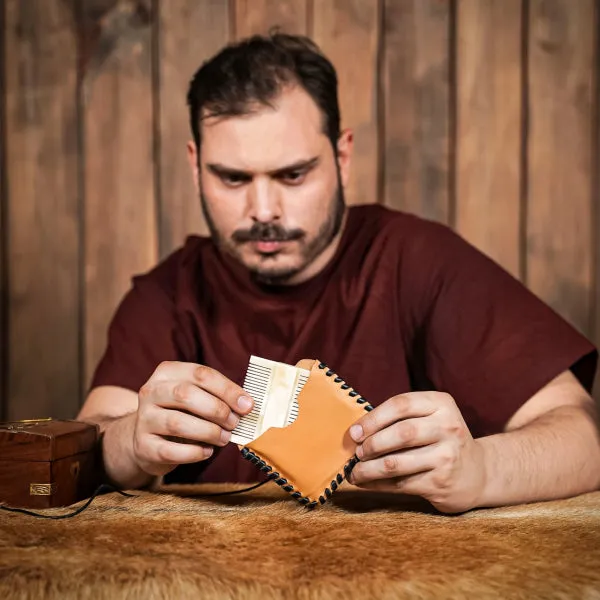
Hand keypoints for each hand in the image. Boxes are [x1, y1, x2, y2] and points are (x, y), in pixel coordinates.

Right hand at [132, 361, 253, 476]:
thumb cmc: (180, 412)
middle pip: (186, 395)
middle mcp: (151, 391)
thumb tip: (246, 405)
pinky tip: (207, 451)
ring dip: (208, 432)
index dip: (227, 389)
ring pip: (177, 423)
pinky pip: (170, 450)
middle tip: (235, 423)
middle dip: (217, 410)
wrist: (146, 437)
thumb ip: (218, 397)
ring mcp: (144, 418)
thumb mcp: (195, 396)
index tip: (247, 405)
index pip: (201, 374)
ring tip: (224, 438)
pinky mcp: (142, 445)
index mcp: (167, 372)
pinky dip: (194, 453)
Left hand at [347, 392, 485, 512]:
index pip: (401, 404)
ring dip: (368, 469)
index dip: (373, 418)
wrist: (476, 473)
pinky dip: (377, 484)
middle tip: (356, 452)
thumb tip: (355, 432)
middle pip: (400, 433)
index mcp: (441, 404)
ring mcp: (447, 456)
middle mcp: (448, 427)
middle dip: (372, 444)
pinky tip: (366, 483)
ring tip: (355, 472)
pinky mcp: (441, 482)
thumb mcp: (429, 418)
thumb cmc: (439, 440)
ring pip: (396, 463)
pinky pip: (400, 484)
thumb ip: (399, 419)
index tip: (354, 432)